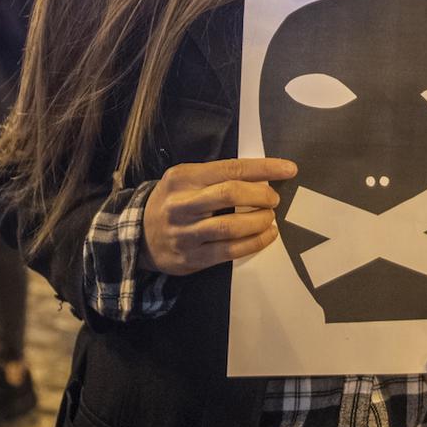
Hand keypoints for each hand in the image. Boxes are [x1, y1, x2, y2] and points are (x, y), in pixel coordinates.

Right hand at [138, 158, 296, 275]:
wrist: (138, 235)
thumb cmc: (174, 201)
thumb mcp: (187, 180)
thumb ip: (218, 176)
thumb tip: (264, 174)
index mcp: (183, 177)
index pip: (230, 168)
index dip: (264, 168)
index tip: (288, 169)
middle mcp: (181, 204)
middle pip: (229, 194)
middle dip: (260, 195)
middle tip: (274, 199)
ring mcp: (184, 233)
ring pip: (230, 226)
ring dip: (259, 221)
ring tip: (270, 219)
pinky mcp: (190, 258)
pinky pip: (228, 251)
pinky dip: (254, 243)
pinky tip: (266, 236)